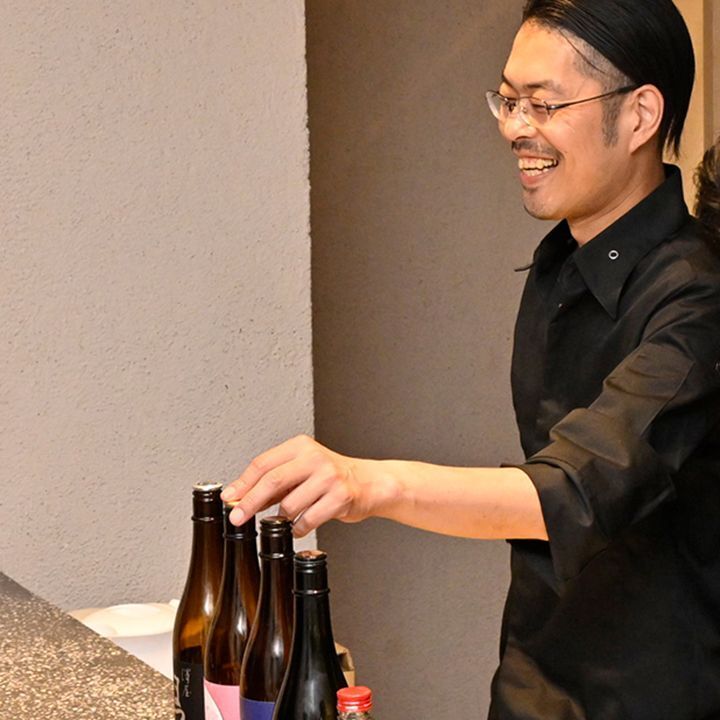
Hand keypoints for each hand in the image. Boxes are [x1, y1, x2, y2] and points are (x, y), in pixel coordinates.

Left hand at [221, 435, 374, 536]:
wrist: (369, 482)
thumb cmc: (331, 476)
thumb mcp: (302, 469)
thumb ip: (275, 480)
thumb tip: (240, 497)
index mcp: (301, 446)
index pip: (263, 463)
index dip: (243, 483)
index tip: (229, 498)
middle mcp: (314, 458)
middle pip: (272, 481)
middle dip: (250, 502)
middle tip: (237, 517)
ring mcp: (329, 477)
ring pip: (289, 505)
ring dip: (281, 518)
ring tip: (285, 518)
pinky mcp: (340, 497)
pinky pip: (307, 520)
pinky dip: (297, 528)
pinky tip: (299, 526)